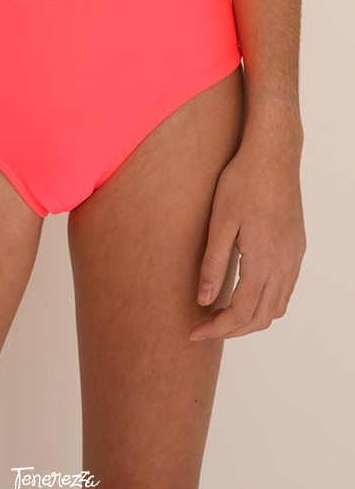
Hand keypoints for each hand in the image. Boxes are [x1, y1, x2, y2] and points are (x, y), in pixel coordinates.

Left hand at [189, 140, 305, 339]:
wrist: (273, 155)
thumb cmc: (242, 182)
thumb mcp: (220, 223)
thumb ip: (213, 265)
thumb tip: (204, 301)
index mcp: (264, 261)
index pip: (240, 313)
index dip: (216, 329)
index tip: (193, 332)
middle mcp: (284, 264)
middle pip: (261, 318)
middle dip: (231, 330)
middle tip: (203, 328)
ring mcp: (294, 257)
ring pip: (277, 308)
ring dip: (250, 319)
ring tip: (221, 316)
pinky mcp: (296, 248)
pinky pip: (285, 290)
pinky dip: (265, 303)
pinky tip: (244, 294)